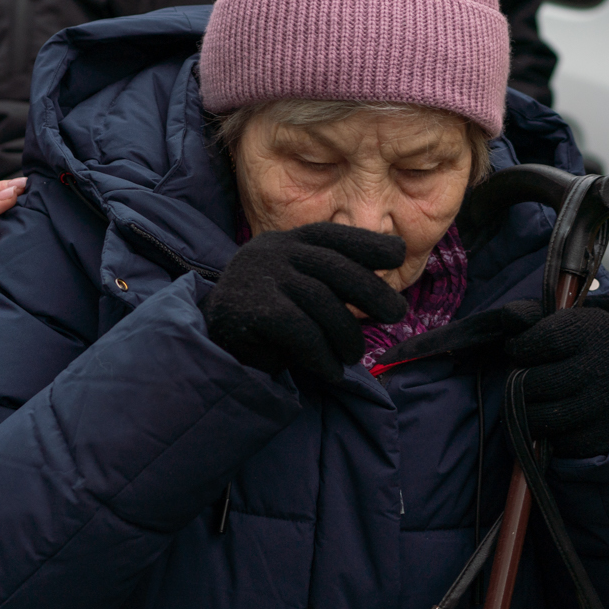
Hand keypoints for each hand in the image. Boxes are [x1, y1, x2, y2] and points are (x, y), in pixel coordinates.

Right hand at [201, 222, 406, 386]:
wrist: (210, 340)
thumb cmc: (266, 318)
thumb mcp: (296, 287)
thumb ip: (329, 281)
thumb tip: (385, 292)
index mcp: (287, 241)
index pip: (333, 237)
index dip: (368, 244)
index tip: (397, 255)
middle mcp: (274, 251)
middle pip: (336, 267)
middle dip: (373, 291)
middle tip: (395, 313)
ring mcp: (261, 276)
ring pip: (323, 303)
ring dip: (347, 335)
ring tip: (353, 355)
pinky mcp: (252, 308)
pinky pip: (303, 332)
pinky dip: (323, 356)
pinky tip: (331, 371)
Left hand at [503, 305, 608, 457]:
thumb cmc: (574, 349)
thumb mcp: (556, 323)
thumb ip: (528, 316)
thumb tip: (510, 316)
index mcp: (598, 330)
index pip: (546, 339)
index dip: (521, 347)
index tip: (516, 349)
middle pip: (538, 382)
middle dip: (517, 383)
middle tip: (519, 380)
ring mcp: (608, 404)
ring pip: (541, 416)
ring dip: (523, 411)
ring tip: (528, 400)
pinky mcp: (603, 436)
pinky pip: (554, 441)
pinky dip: (543, 434)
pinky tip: (549, 420)